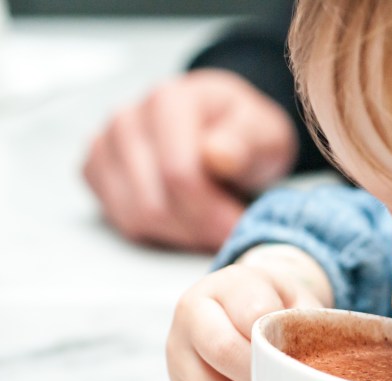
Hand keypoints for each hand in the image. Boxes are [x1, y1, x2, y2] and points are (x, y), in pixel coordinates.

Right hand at [83, 69, 297, 250]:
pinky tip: (190, 223)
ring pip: (136, 218)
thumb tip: (218, 155)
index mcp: (167, 101)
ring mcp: (105, 146)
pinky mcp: (96, 172)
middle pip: (154, 202)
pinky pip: (123, 222)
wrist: (221, 128)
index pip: (178, 174)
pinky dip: (160, 233)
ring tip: (214, 227)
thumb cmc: (242, 131)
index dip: (213, 211)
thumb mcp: (261, 130)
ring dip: (182, 235)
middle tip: (233, 234)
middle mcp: (127, 119)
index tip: (241, 225)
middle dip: (200, 228)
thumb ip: (244, 141)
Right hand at [166, 245, 332, 380]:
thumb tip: (329, 372)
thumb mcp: (295, 298)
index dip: (277, 345)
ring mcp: (179, 353)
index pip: (251, 314)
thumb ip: (306, 323)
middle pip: (222, 351)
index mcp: (226, 286)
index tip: (303, 372)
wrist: (237, 301)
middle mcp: (192, 315)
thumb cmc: (275, 303)